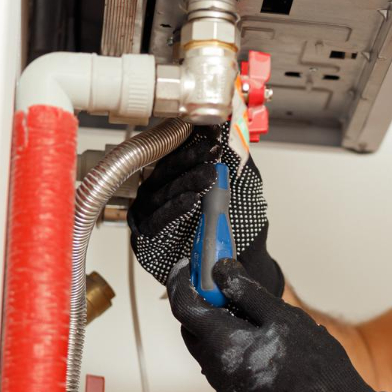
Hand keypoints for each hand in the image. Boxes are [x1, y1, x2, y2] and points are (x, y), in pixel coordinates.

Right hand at [128, 123, 283, 295]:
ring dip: (186, 183)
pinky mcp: (146, 237)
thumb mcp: (246, 187)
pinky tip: (192, 201)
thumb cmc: (242, 225)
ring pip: (162, 192)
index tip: (212, 130)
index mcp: (179, 175)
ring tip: (208, 176)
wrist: (245, 262)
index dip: (193, 140)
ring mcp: (150, 213)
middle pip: (168, 169)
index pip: (179, 151)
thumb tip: (233, 129)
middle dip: (190, 158)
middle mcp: (160, 191)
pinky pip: (157, 221)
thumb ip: (238, 161)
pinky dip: (175, 210)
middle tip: (211, 150)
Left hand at [167, 257, 391, 391]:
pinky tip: (260, 342)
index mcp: (225, 346)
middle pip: (193, 331)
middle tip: (223, 286)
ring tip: (250, 314)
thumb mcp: (284, 318)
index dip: (182, 282)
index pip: (185, 308)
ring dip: (218, 327)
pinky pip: (225, 367)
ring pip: (209, 350)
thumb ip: (247, 292)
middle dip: (201, 304)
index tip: (189, 266)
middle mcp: (217, 371)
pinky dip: (232, 348)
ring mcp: (227, 390)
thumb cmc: (316, 371)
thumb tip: (221, 272)